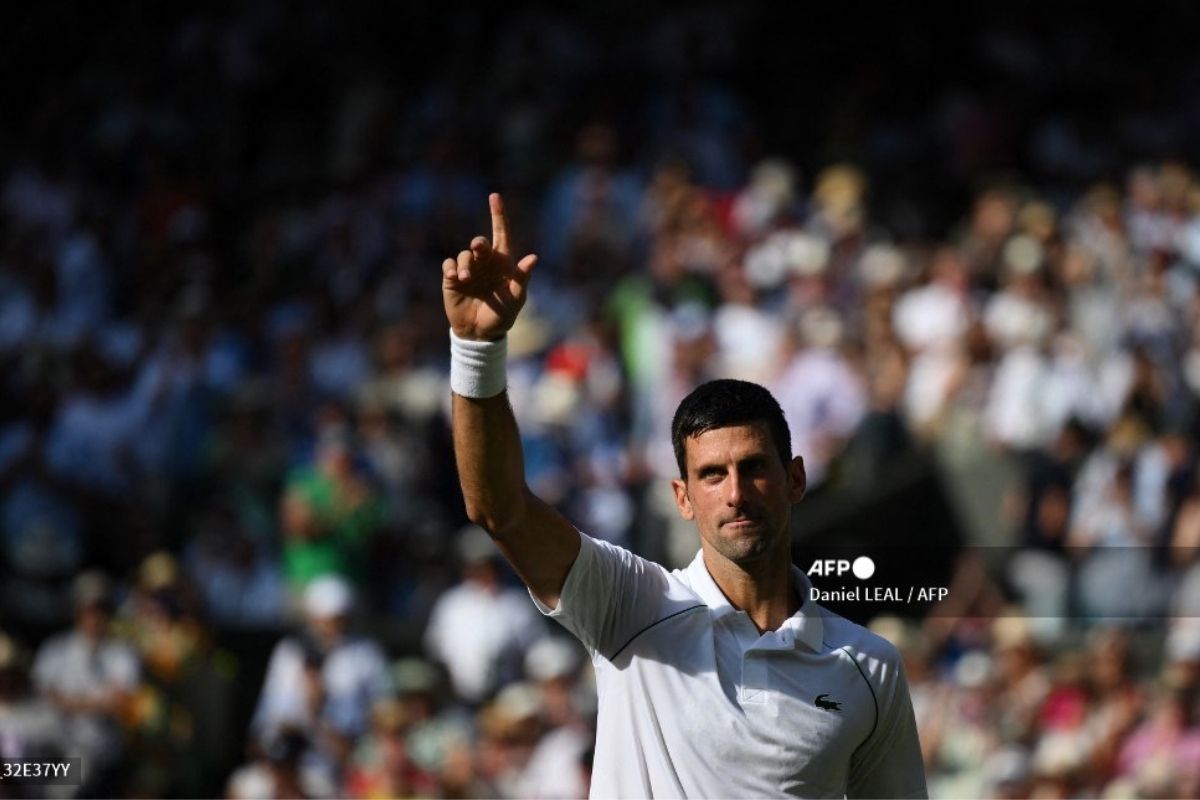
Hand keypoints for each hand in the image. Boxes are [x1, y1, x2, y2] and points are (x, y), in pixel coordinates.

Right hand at [442, 193, 537, 340]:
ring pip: (464, 254)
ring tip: (464, 277)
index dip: (499, 215)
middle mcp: (485, 262)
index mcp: (503, 262)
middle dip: (479, 243)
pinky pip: (449, 264)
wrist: (479, 333)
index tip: (494, 196)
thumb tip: (533, 257)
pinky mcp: (452, 278)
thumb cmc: (502, 315)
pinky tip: (454, 277)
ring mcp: (468, 269)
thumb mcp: (515, 299)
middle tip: (478, 246)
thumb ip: (522, 279)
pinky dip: (450, 267)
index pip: (502, 234)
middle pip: (481, 243)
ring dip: (464, 263)